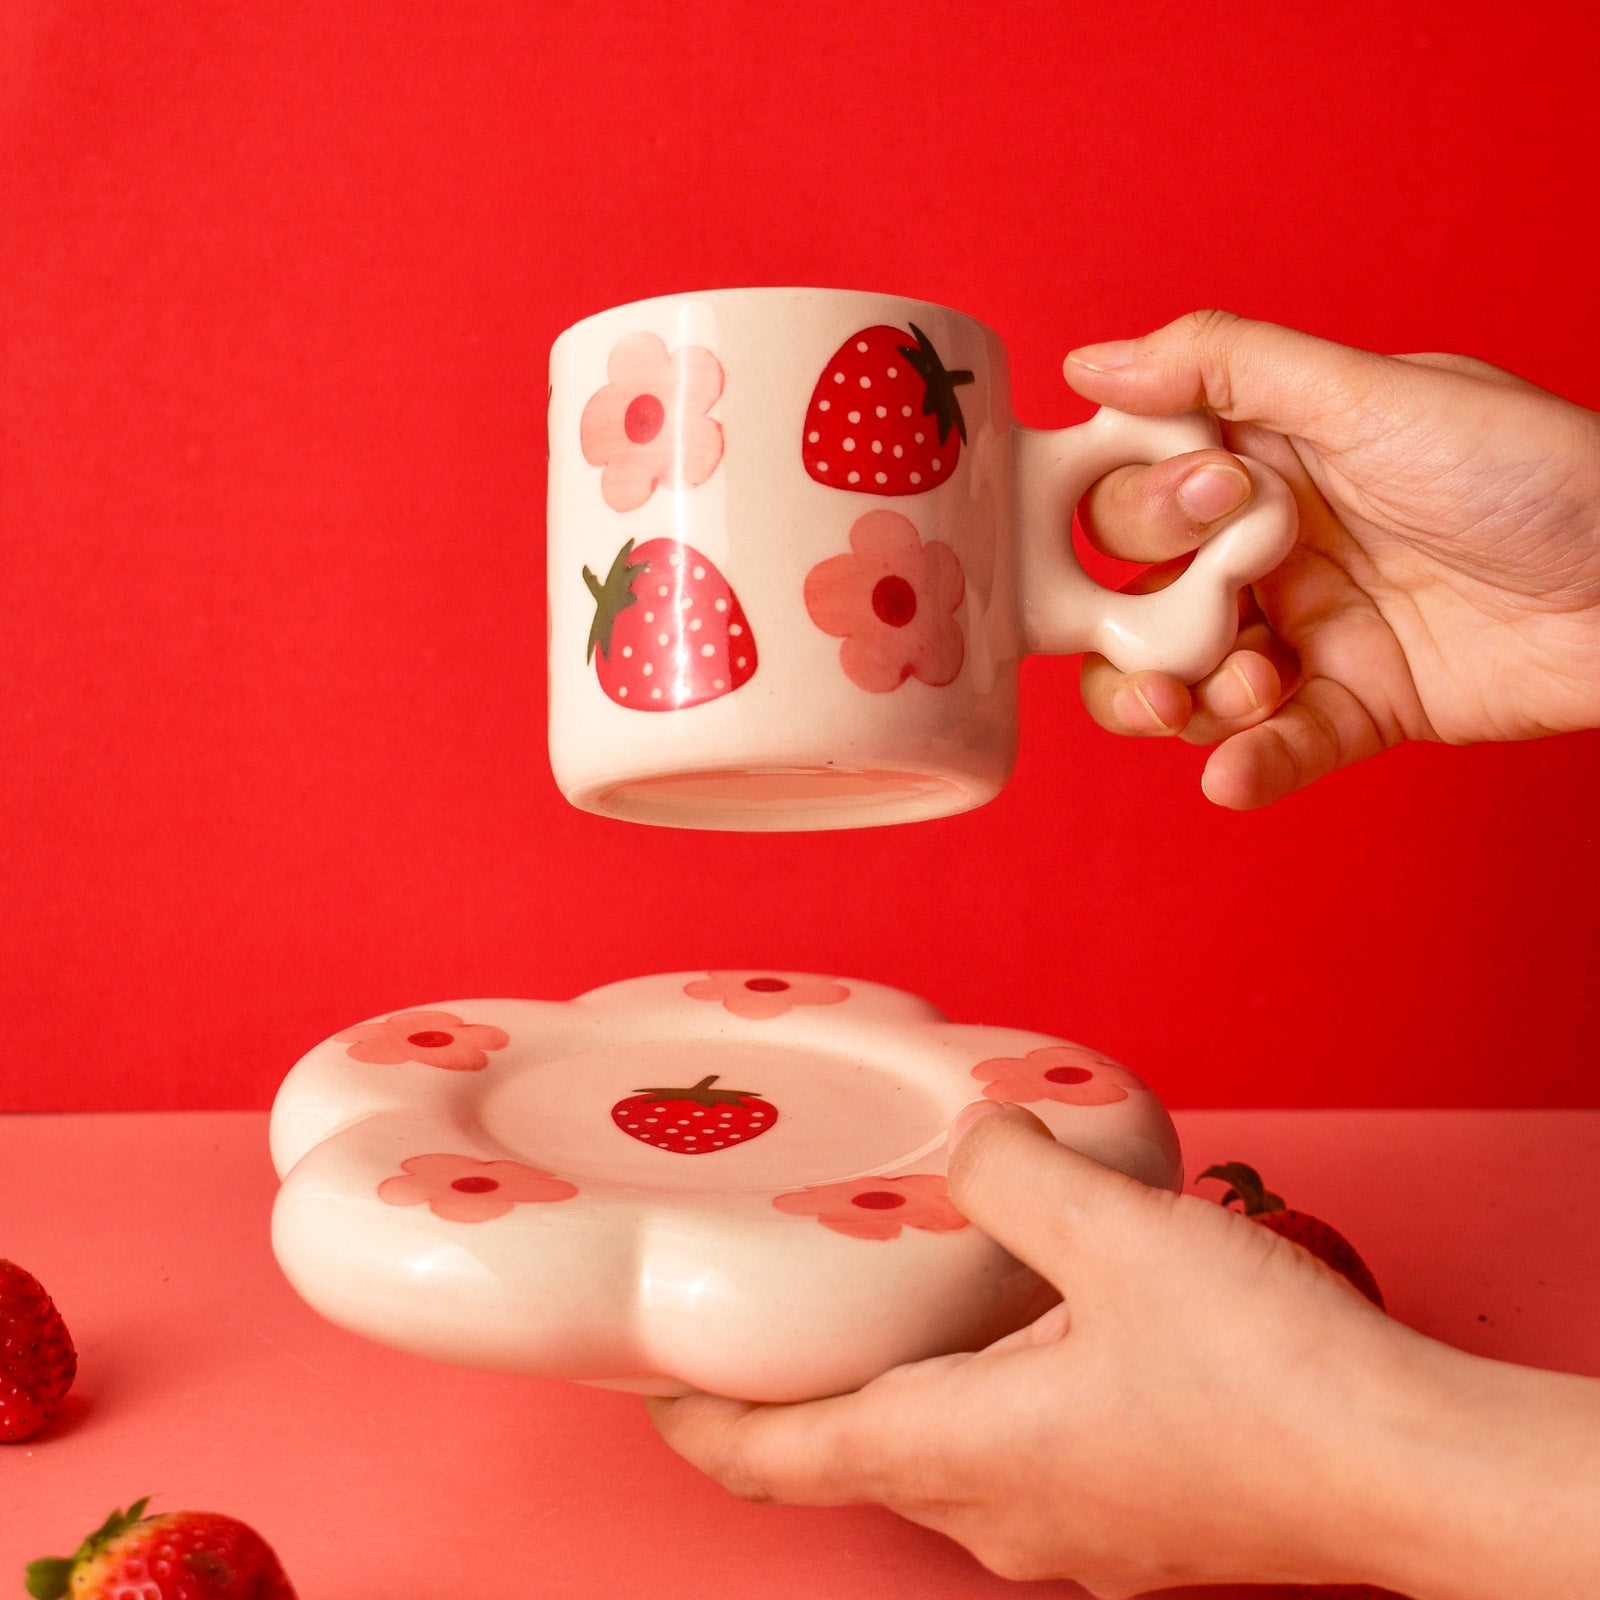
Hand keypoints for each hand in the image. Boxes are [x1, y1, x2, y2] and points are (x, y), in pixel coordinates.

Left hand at [647, 1107, 1599, 1597]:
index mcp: (965, 1453)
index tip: (647, 1382)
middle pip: (848, 1456)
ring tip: (877, 1303)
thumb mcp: (1117, 1237)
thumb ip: (1018, 1174)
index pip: (780, 1457)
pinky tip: (1017, 1329)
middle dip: (788, 1395)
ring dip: (889, 1389)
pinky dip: (976, 1397)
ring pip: (934, 1457)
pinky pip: (1013, 1457)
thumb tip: (978, 1138)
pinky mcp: (1131, 1513)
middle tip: (756, 1314)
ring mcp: (1070, 1527)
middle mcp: (1003, 1512)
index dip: (699, 1420)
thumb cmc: (1271, 1381)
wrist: (1410, 1470)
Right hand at [1063, 311, 1599, 807]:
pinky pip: (1275, 745)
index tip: (1210, 502)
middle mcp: (1271, 549)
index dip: (1144, 508)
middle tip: (1213, 616)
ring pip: (1184, 683)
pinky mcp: (1354, 707)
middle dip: (1142, 620)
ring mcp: (1309, 634)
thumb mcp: (1374, 396)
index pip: (1139, 492)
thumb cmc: (1533, 471)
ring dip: (1178, 701)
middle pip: (1137, 599)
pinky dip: (1248, 762)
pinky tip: (1233, 774)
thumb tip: (1089, 360)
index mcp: (1265, 462)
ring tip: (1231, 697)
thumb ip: (1229, 370)